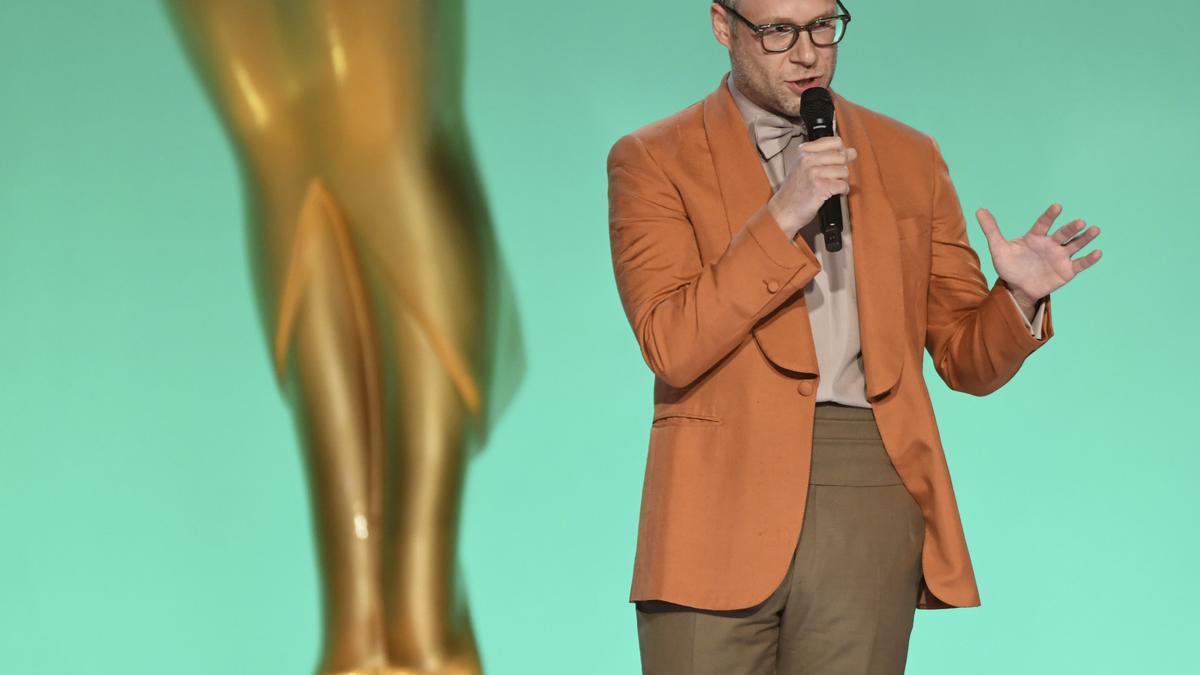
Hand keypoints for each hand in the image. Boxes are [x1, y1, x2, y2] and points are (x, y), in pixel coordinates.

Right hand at [767, 136, 857, 237]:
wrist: (783, 210)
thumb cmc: (794, 191)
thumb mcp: (803, 166)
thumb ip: (826, 156)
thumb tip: (852, 152)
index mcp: (804, 151)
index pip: (835, 142)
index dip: (842, 151)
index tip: (839, 160)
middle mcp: (808, 159)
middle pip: (842, 156)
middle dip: (841, 168)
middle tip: (832, 177)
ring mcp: (813, 173)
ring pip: (844, 171)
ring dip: (841, 181)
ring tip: (830, 186)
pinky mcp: (819, 187)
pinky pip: (843, 185)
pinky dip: (842, 191)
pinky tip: (834, 193)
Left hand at [975, 203, 1101, 309]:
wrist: (1017, 288)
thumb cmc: (1009, 266)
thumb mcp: (998, 248)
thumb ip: (991, 229)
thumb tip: (979, 210)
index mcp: (1035, 237)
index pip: (1043, 223)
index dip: (1050, 216)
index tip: (1057, 207)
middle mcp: (1050, 244)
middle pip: (1063, 233)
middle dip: (1071, 228)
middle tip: (1080, 222)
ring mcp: (1060, 256)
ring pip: (1075, 245)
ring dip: (1085, 238)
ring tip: (1095, 230)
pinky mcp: (1067, 270)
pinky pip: (1080, 264)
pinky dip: (1089, 259)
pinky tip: (1098, 252)